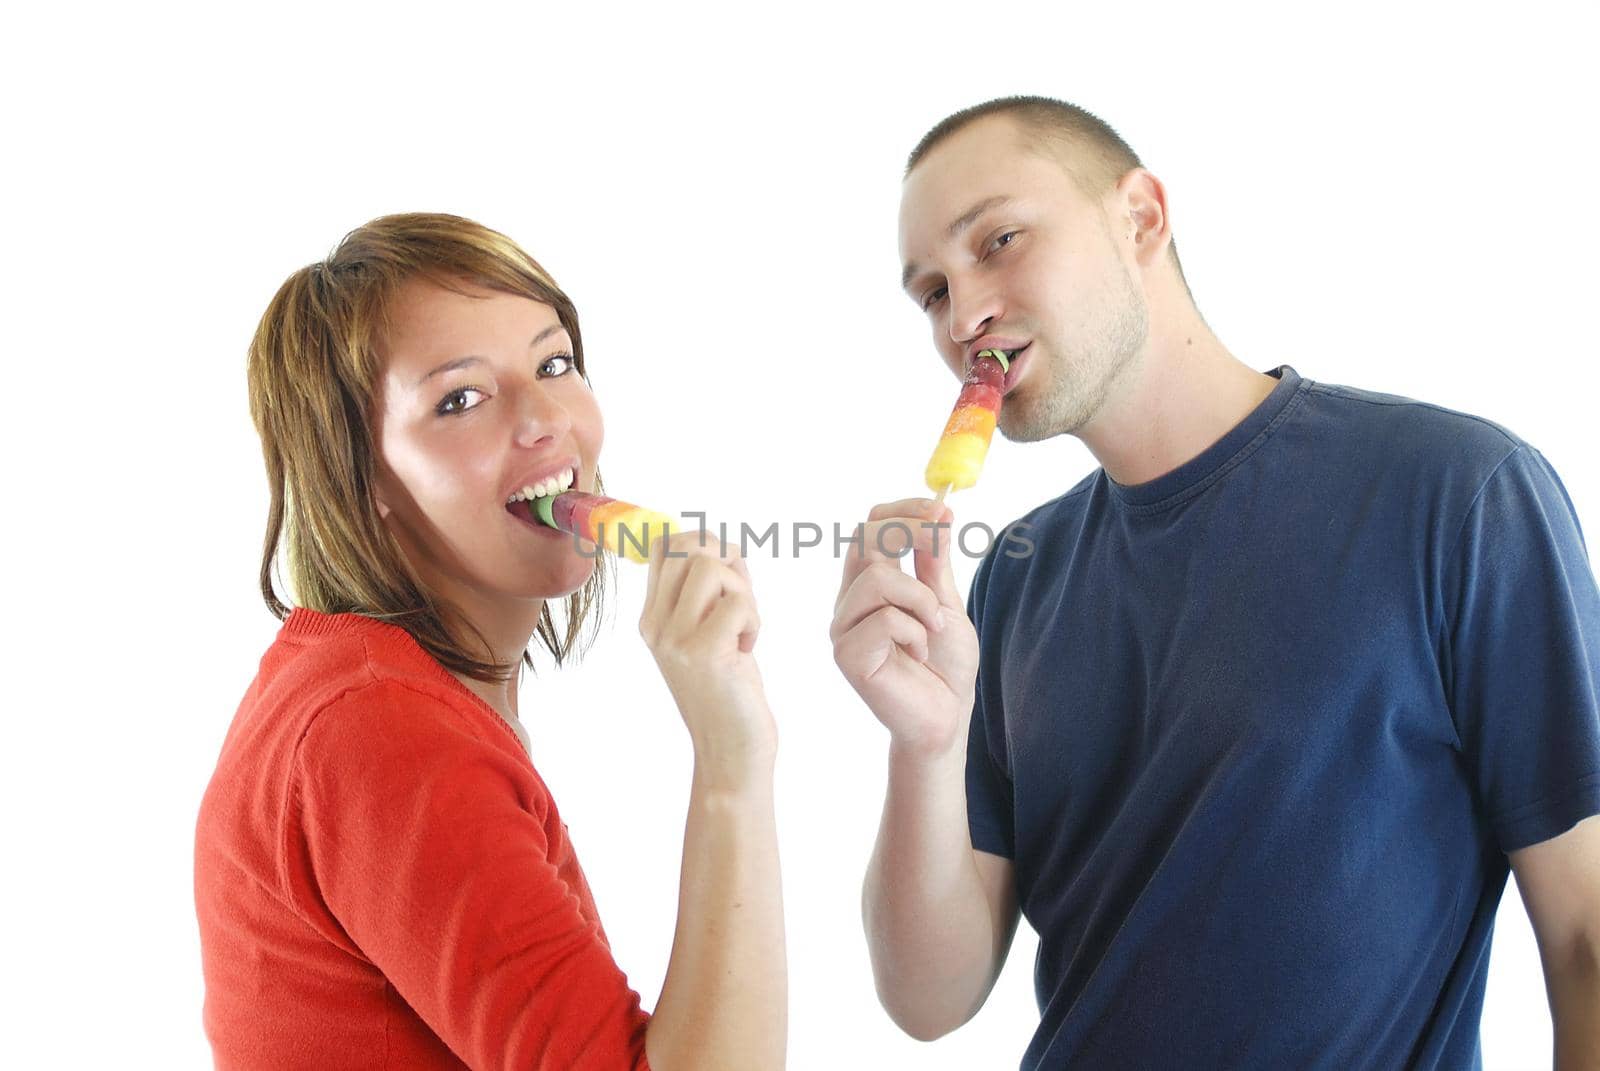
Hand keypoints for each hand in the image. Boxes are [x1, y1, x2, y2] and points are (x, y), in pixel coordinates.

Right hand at [640, 528, 775, 784]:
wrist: (730, 750)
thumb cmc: (729, 690)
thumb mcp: (710, 633)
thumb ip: (713, 591)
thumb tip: (726, 547)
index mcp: (651, 618)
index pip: (663, 546)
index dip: (702, 543)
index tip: (725, 575)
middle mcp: (655, 625)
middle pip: (687, 545)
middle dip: (727, 559)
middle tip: (740, 598)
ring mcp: (675, 639)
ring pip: (711, 566)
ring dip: (742, 590)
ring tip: (743, 625)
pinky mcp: (704, 652)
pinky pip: (738, 602)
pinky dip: (754, 620)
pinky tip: (747, 649)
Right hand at [830, 498, 977, 757]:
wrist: (946, 717)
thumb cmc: (945, 665)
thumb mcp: (947, 603)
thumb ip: (935, 564)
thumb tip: (940, 515)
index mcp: (869, 582)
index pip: (871, 526)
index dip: (905, 510)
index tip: (943, 509)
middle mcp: (849, 600)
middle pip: (865, 538)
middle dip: (911, 531)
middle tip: (943, 537)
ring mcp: (843, 626)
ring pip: (879, 579)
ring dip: (922, 601)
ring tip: (934, 630)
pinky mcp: (847, 654)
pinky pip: (884, 619)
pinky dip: (915, 632)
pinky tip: (918, 655)